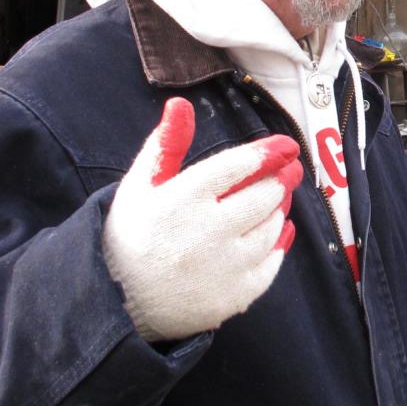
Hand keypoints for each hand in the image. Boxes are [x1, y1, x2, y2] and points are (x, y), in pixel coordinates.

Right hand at [102, 98, 302, 341]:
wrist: (117, 302)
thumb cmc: (132, 234)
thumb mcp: (140, 185)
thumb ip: (165, 144)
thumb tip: (180, 104)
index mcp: (182, 200)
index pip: (238, 166)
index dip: (268, 152)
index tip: (288, 145)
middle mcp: (206, 233)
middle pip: (263, 196)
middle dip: (282, 178)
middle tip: (290, 170)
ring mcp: (223, 267)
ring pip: (271, 227)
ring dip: (280, 208)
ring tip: (279, 197)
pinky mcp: (235, 296)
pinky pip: (272, 264)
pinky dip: (280, 243)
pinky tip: (280, 229)